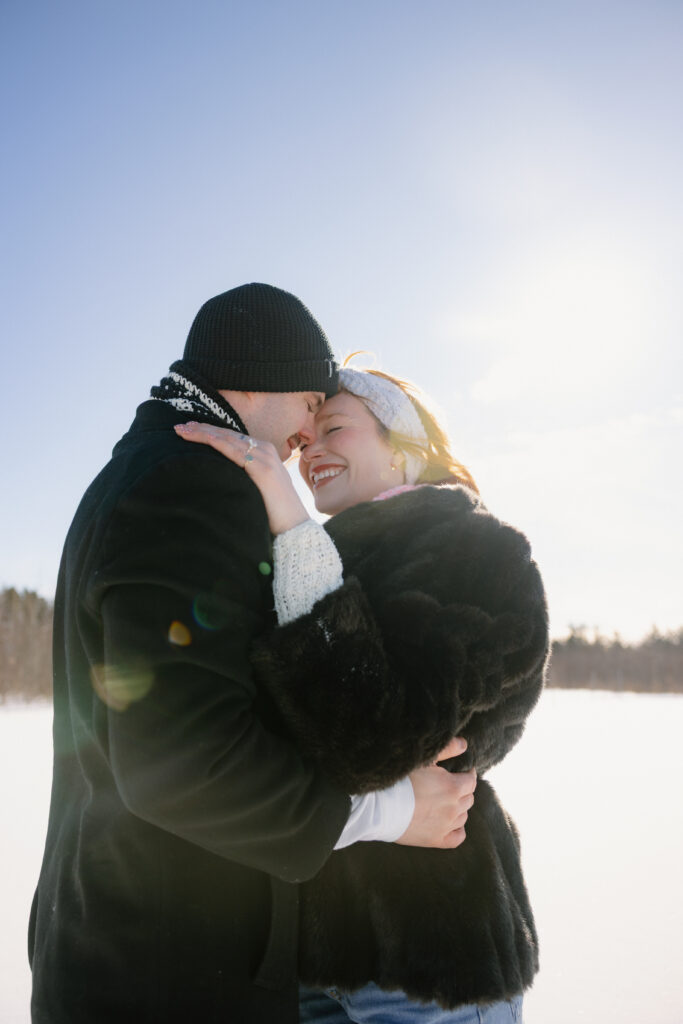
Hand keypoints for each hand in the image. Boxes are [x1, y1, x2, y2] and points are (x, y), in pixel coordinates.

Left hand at [174, 422, 309, 534]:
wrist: (294, 525)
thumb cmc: (274, 510)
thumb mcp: (257, 486)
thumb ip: (243, 475)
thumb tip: (221, 476)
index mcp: (263, 451)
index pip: (231, 437)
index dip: (209, 431)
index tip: (189, 430)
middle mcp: (264, 449)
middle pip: (227, 434)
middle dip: (201, 429)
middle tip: (179, 426)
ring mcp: (264, 457)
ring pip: (227, 439)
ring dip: (203, 433)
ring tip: (183, 430)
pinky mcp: (262, 468)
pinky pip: (234, 451)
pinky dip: (217, 442)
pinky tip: (203, 438)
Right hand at [396, 737, 475, 849]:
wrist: (380, 807)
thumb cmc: (399, 780)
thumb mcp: (423, 759)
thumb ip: (447, 749)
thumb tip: (464, 744)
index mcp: (453, 787)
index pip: (471, 781)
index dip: (468, 774)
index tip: (463, 772)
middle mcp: (454, 807)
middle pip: (468, 798)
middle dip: (463, 791)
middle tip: (451, 785)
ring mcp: (446, 825)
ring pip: (463, 816)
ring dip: (459, 808)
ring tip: (446, 802)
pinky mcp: (437, 840)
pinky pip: (458, 837)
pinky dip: (457, 829)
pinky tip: (450, 824)